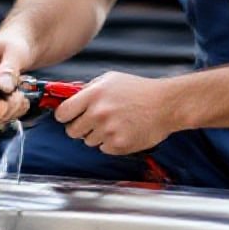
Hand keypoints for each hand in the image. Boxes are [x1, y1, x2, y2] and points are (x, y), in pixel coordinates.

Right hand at [0, 32, 31, 124]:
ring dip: (9, 111)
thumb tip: (4, 87)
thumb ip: (9, 70)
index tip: (1, 102)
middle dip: (1, 108)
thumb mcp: (15, 52)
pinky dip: (11, 112)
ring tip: (21, 97)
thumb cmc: (15, 44)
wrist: (20, 47)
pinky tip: (20, 101)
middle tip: (19, 98)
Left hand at [53, 72, 176, 154]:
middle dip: (79, 128)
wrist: (166, 104)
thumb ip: (88, 88)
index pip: (62, 113)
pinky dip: (110, 143)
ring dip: (97, 135)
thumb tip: (69, 96)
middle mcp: (98, 113)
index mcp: (93, 94)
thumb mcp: (111, 80)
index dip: (64, 116)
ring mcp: (108, 130)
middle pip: (72, 131)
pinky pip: (103, 149)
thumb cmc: (139, 90)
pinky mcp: (119, 145)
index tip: (68, 117)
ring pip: (88, 141)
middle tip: (93, 122)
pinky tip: (122, 131)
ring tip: (114, 124)